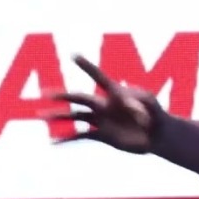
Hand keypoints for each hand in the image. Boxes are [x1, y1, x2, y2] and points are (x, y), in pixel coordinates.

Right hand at [41, 54, 161, 153]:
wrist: (156, 136)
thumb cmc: (157, 115)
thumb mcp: (152, 106)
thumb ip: (141, 102)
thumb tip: (130, 108)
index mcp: (116, 93)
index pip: (99, 77)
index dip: (87, 67)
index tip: (73, 55)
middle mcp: (105, 105)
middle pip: (81, 98)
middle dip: (64, 95)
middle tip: (46, 93)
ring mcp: (102, 120)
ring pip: (76, 116)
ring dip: (59, 116)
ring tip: (42, 116)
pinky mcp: (102, 135)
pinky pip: (81, 136)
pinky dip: (67, 139)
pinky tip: (53, 142)